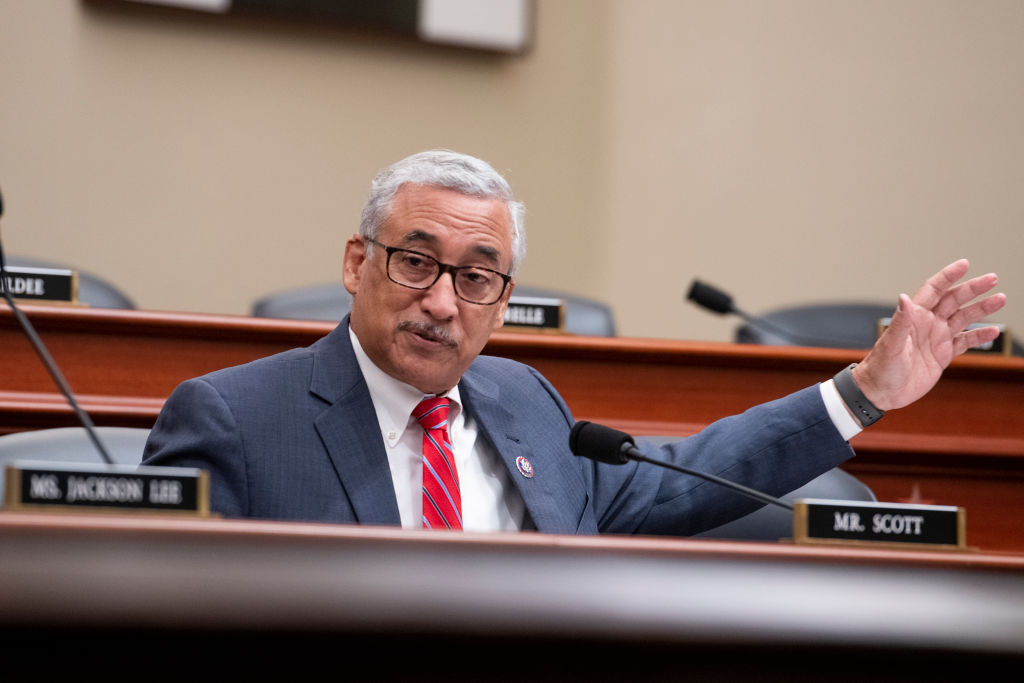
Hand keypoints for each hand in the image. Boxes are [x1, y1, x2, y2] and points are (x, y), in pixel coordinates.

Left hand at [854, 259, 1005, 410]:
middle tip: (992, 279)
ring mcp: (936, 339)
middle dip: (972, 289)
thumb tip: (904, 298)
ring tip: (1000, 299)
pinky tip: (993, 331)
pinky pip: (964, 342)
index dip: (948, 276)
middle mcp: (927, 324)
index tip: (964, 264)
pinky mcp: (942, 355)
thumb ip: (900, 322)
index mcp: (914, 317)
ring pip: (963, 318)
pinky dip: (979, 336)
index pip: (933, 290)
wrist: (881, 392)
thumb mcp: (890, 344)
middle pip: (953, 301)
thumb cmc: (880, 368)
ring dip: (981, 309)